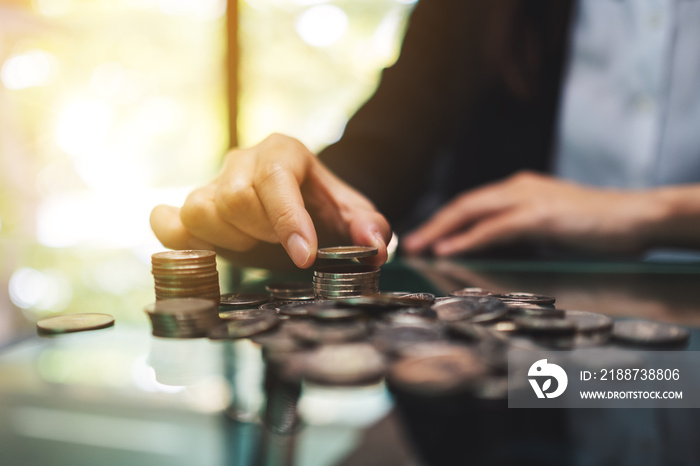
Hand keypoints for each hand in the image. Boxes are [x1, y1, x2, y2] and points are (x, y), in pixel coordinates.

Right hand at [150, 134, 390, 267]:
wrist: (302, 204)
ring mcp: (212, 182)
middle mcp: (242, 161)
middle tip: (284, 247)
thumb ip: (370, 227)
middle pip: (233, 196)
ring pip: (198, 210)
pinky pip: (167, 223)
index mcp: (284, 152)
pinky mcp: (192, 207)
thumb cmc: (325, 208)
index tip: (304, 257)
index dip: (287, 219)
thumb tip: (375, 245)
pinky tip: (209, 250)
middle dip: (261, 233)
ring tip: (255, 245)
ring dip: (228, 241)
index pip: (275, 178)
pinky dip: (180, 241)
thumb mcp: (355, 215)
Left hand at [402, 171, 661, 255]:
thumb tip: (492, 246)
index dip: (445, 220)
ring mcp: (529, 199)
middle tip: (410, 244)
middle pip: (464, 205)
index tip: (426, 236)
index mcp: (520, 189)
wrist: (637, 216)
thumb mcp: (550, 225)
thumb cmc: (597, 226)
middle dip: (434, 224)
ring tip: (419, 247)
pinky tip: (448, 250)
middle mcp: (519, 188)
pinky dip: (467, 239)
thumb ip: (521, 230)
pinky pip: (494, 228)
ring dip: (441, 231)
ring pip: (472, 212)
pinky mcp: (540, 216)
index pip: (473, 203)